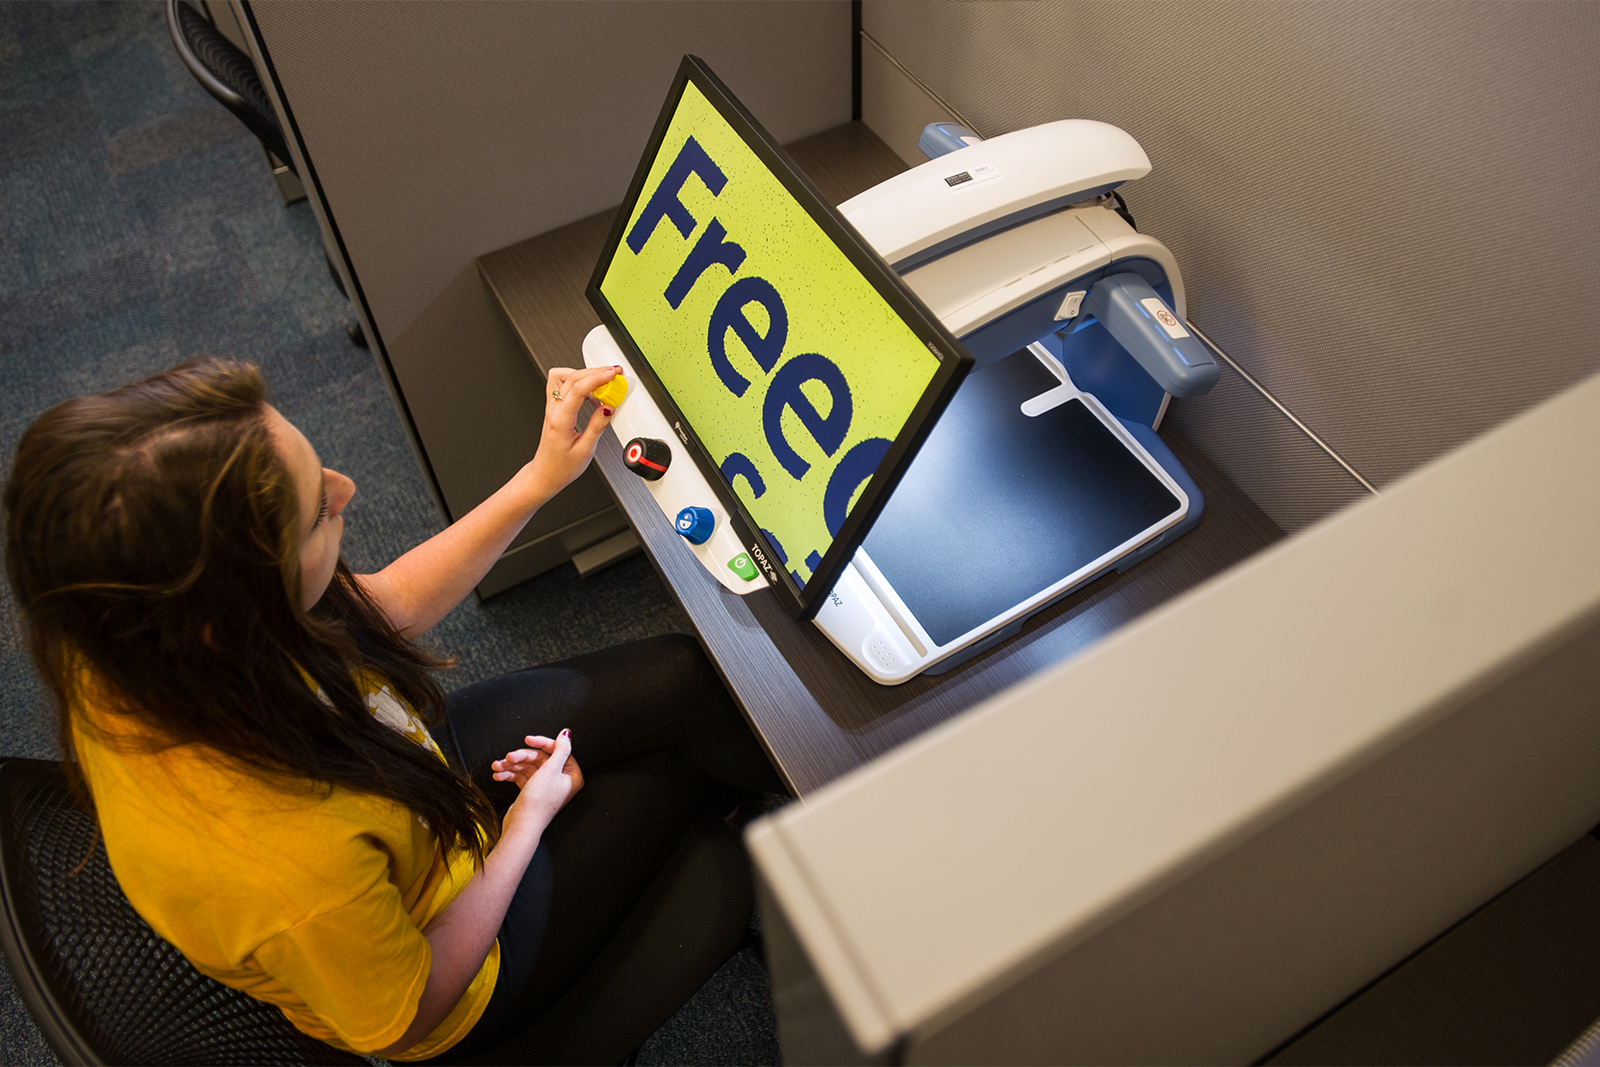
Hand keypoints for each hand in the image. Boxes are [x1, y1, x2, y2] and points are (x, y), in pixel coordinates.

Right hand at [493, 731, 583, 828]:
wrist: (521, 827)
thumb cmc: (538, 803)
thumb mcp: (550, 771)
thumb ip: (560, 750)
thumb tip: (566, 734)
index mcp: (571, 776)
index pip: (557, 751)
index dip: (541, 744)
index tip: (528, 740)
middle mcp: (560, 781)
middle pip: (540, 758)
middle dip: (521, 757)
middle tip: (508, 757)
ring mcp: (545, 786)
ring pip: (528, 767)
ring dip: (511, 766)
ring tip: (498, 767)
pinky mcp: (532, 791)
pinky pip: (521, 777)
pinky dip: (510, 774)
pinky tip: (499, 775)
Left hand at [527, 366, 620, 499]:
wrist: (546, 474)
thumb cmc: (561, 467)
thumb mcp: (585, 450)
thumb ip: (597, 426)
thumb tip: (608, 408)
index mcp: (560, 420)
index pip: (578, 389)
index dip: (597, 378)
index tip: (612, 374)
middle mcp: (553, 410)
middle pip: (572, 378)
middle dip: (595, 372)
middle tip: (613, 375)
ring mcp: (552, 407)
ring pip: (564, 377)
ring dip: (584, 375)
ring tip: (602, 384)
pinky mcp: (554, 407)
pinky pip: (563, 385)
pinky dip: (579, 383)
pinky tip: (592, 394)